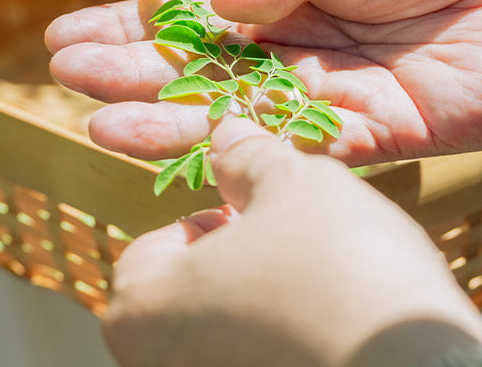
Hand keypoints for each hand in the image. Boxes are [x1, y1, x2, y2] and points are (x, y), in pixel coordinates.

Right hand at [48, 0, 481, 165]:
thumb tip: (224, 4)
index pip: (199, 18)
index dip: (136, 27)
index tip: (68, 35)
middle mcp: (306, 54)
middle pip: (207, 73)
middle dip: (137, 77)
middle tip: (69, 80)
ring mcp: (342, 101)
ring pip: (245, 118)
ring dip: (175, 122)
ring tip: (106, 122)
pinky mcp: (388, 136)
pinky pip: (313, 149)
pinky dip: (258, 151)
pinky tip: (199, 148)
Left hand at [103, 117, 481, 366]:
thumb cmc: (341, 268)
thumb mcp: (295, 182)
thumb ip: (248, 157)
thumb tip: (225, 137)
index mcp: (139, 309)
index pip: (154, 247)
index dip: (215, 218)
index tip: (263, 213)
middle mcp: (158, 365)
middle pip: (191, 294)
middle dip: (241, 263)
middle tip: (298, 245)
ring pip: (231, 332)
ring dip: (270, 303)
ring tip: (329, 285)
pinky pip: (265, 362)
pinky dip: (295, 344)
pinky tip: (341, 328)